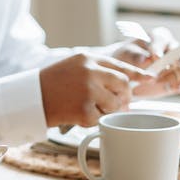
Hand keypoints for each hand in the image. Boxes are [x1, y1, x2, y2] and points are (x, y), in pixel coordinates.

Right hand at [39, 53, 153, 127]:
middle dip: (122, 96)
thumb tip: (127, 84)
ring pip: (115, 105)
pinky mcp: (84, 110)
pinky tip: (77, 114)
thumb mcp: (73, 66)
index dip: (137, 74)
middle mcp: (90, 72)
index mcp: (88, 58)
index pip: (120, 65)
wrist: (29, 98)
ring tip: (86, 107)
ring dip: (106, 110)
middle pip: (123, 85)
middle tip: (115, 102)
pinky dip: (92, 120)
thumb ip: (98, 70)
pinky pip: (101, 119)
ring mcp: (88, 91)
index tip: (149, 78)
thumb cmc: (51, 83)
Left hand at [107, 26, 179, 96]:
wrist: (125, 73)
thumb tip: (146, 59)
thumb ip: (134, 56)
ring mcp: (179, 65)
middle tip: (155, 76)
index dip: (159, 49)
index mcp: (159, 38)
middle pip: (178, 56)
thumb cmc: (124, 59)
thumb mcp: (124, 55)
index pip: (163, 41)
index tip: (155, 57)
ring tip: (165, 85)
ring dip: (176, 78)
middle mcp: (172, 49)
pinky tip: (179, 88)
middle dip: (168, 67)